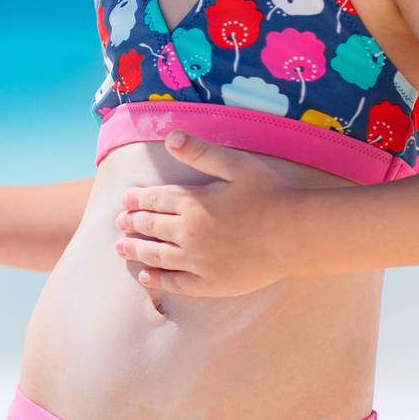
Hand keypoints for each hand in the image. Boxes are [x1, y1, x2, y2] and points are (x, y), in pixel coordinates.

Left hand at [111, 129, 304, 296]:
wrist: (299, 233)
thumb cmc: (272, 194)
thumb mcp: (236, 164)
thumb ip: (201, 151)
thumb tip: (170, 136)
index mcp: (192, 202)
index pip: (154, 199)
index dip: (137, 199)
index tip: (125, 200)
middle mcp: (188, 232)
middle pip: (151, 227)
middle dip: (131, 223)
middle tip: (119, 223)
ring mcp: (198, 260)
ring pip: (156, 255)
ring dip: (135, 250)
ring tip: (120, 248)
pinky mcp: (211, 283)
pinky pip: (176, 283)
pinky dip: (157, 280)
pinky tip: (145, 277)